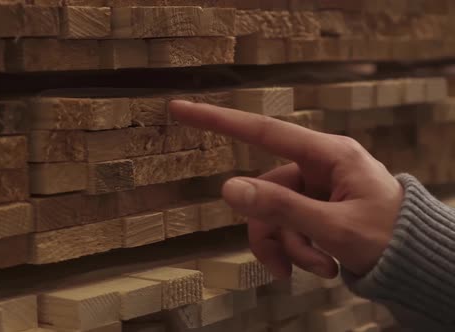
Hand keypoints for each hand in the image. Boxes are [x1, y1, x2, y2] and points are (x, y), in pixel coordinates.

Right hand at [169, 100, 403, 278]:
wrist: (419, 264)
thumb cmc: (389, 238)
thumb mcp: (333, 228)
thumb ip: (280, 208)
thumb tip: (228, 189)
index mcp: (328, 154)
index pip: (262, 131)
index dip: (218, 119)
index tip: (180, 108)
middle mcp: (319, 166)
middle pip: (266, 193)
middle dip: (274, 234)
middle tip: (288, 267)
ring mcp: (317, 189)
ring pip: (275, 215)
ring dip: (290, 249)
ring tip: (319, 270)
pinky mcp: (317, 209)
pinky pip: (290, 227)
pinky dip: (299, 252)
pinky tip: (324, 268)